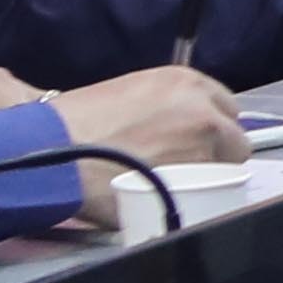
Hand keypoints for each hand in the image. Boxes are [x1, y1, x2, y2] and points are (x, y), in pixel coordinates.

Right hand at [42, 66, 248, 205]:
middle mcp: (202, 106)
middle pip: (233, 139)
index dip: (210, 130)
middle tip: (180, 169)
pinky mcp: (197, 178)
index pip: (224, 108)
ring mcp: (204, 143)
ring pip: (226, 171)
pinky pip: (211, 196)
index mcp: (184, 81)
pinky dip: (194, 201)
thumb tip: (174, 130)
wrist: (49, 155)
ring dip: (204, 180)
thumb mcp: (127, 98)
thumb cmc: (73, 128)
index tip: (192, 145)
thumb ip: (163, 109)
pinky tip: (167, 201)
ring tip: (165, 186)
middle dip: (215, 155)